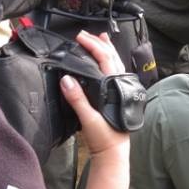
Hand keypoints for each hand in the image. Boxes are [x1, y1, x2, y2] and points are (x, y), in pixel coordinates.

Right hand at [61, 32, 128, 157]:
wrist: (114, 153)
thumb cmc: (104, 137)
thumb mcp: (88, 119)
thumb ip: (77, 99)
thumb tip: (66, 79)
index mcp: (115, 87)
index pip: (105, 59)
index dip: (93, 45)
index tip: (80, 38)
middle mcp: (121, 86)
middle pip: (112, 58)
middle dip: (100, 43)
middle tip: (86, 35)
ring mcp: (122, 91)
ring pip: (116, 64)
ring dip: (107, 50)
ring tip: (101, 39)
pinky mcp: (119, 97)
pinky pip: (115, 73)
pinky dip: (110, 63)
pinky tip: (105, 63)